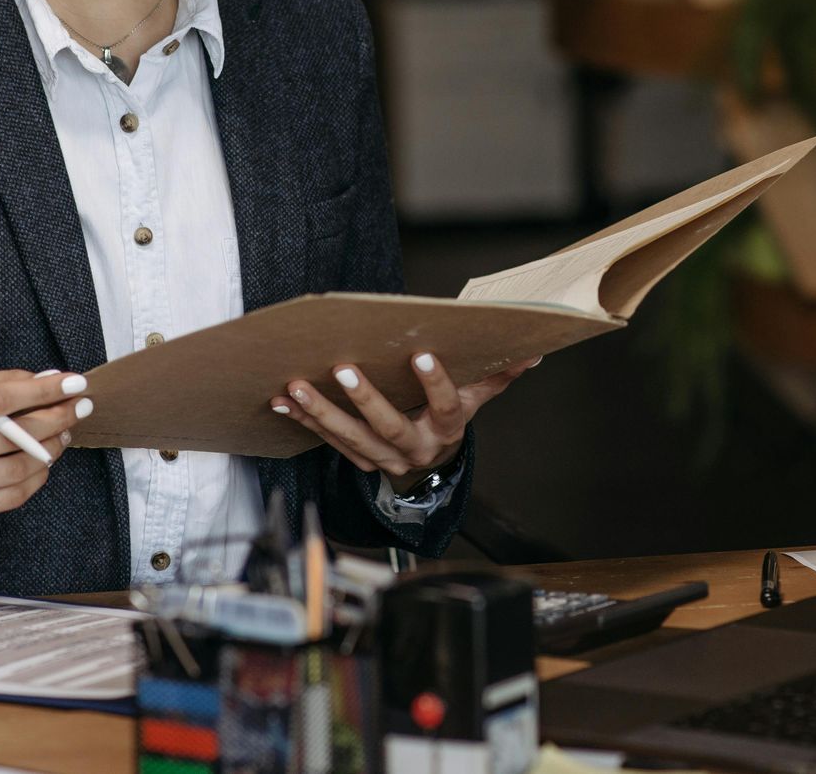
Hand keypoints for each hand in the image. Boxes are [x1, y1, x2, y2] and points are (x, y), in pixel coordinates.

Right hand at [0, 368, 91, 523]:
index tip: (74, 382)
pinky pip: (14, 495)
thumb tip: (49, 380)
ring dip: (52, 447)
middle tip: (79, 407)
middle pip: (14, 436)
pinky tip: (45, 458)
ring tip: (64, 432)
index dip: (42, 391)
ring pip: (19, 467)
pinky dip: (38, 475)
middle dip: (56, 418)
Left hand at [269, 352, 538, 492]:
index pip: (445, 405)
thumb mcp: (477, 397)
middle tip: (342, 368)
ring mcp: (383, 457)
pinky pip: (328, 442)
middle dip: (364, 398)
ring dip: (320, 412)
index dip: (435, 383)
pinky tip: (283, 402)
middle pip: (388, 426)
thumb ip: (498, 374)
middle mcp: (414, 447)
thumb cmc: (450, 417)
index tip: (421, 354)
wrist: (431, 463)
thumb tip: (533, 351)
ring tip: (295, 387)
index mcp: (446, 427)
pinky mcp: (358, 458)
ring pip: (350, 438)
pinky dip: (304, 422)